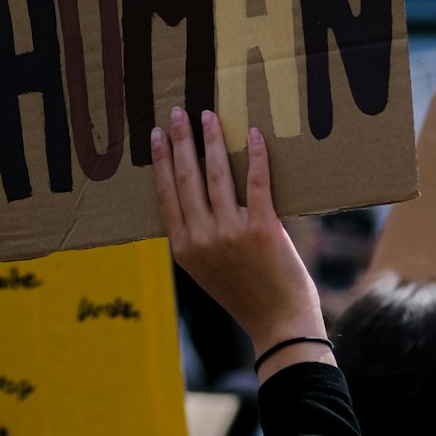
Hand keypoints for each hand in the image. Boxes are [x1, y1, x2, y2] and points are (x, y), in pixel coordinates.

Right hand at [151, 108, 333, 379]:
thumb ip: (197, 238)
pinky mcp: (263, 228)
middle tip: (177, 112)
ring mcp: (231, 232)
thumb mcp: (206, 270)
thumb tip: (195, 196)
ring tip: (208, 115)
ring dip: (212, 139)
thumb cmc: (245, 295)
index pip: (166, 194)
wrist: (279, 323)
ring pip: (216, 174)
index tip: (155, 136)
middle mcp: (202, 238)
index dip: (160, 162)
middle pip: (186, 177)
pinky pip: (256, 182)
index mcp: (184, 248)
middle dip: (180, 140)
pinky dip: (254, 155)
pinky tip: (253, 135)